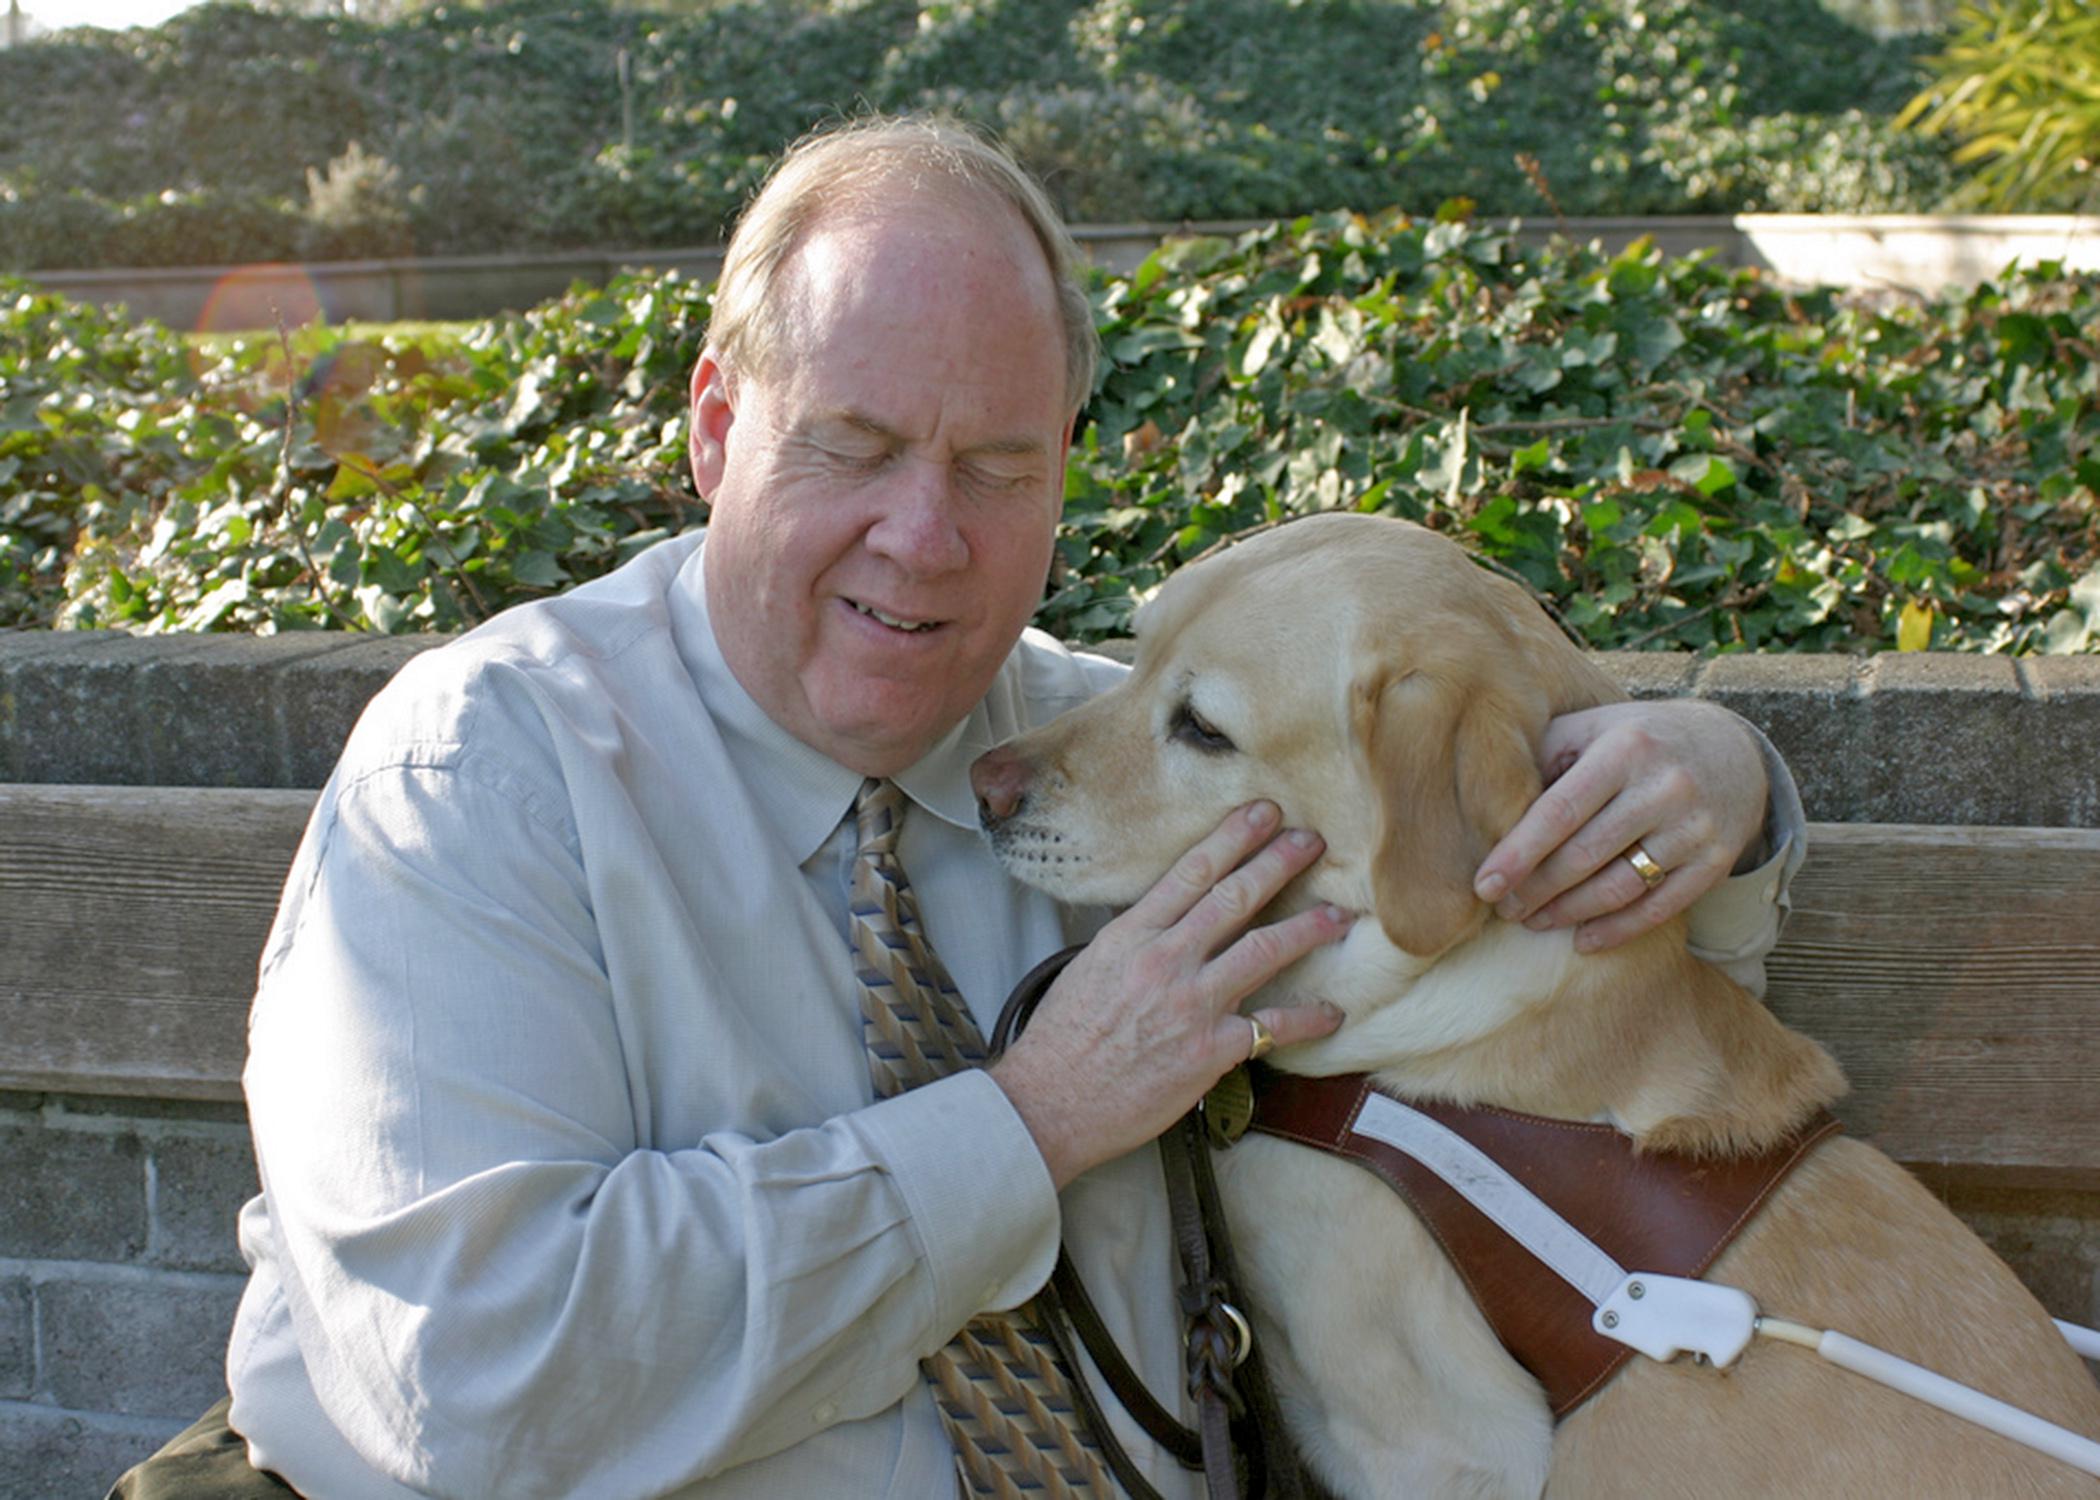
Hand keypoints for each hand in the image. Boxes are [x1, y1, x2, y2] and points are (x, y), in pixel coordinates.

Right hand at [989, 800, 1349, 1187]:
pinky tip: (1332, 1012)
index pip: (1190, 872)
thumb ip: (1134, 940)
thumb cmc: (1063, 1040)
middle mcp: (1165, 961)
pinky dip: (1308, 1018)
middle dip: (1278, 862)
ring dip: (1307, 928)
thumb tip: (1168, 920)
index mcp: (1131, 936)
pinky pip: (1272, 1027)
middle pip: (1234, 897)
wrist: (1050, 1101)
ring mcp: (1191, 1004)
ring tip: (1337, 915)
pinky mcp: (1211, 1050)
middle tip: (1311, 841)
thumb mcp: (1090, 967)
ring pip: (1263, 950)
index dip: (1233, 837)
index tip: (1262, 813)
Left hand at [1470, 700, 1767, 953]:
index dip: (1518, 853)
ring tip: (1533, 922)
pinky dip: (1618, 930)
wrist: (1733, 750)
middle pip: (1586, 854)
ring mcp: (1695, 826)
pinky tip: (1583, 940)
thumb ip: (1543, 755)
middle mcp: (1665, 786)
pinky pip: (1660, 907)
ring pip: (1620, 886)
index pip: (1560, 810)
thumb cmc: (1636, 741)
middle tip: (1502, 909)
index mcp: (1625, 748)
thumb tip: (1485, 801)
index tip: (1484, 884)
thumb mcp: (1592, 728)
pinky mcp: (1717, 860)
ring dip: (1569, 913)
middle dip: (1536, 889)